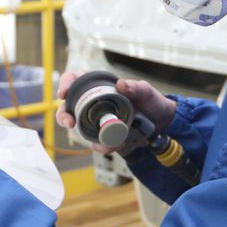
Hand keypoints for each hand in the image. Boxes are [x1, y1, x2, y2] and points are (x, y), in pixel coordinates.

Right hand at [55, 72, 177, 154]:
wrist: (162, 125)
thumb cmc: (152, 103)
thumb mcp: (147, 92)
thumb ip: (137, 87)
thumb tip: (122, 84)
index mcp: (99, 87)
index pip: (74, 80)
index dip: (65, 85)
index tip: (64, 94)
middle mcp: (93, 104)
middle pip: (68, 107)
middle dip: (64, 116)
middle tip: (70, 122)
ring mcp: (97, 121)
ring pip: (79, 128)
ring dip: (86, 136)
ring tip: (103, 140)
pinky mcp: (103, 137)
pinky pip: (96, 143)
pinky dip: (102, 146)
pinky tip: (114, 145)